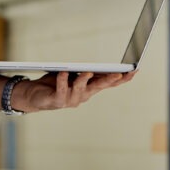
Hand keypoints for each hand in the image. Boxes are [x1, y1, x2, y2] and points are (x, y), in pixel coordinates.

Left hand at [14, 70, 135, 111]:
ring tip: (88, 71)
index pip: (109, 84)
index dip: (122, 79)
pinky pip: (61, 90)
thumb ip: (85, 72)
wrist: (34, 96)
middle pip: (99, 87)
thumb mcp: (73, 75)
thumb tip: (96, 68)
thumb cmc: (55, 83)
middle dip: (109, 80)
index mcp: (89, 89)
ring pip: (80, 89)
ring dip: (84, 80)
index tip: (134, 70)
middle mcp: (83, 96)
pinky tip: (63, 72)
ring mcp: (71, 100)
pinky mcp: (57, 101)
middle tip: (119, 74)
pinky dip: (62, 80)